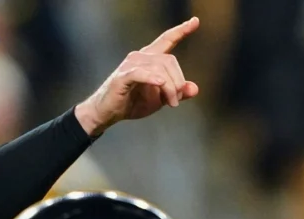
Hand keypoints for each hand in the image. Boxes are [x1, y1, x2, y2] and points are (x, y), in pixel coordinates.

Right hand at [75, 17, 200, 136]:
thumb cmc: (132, 102)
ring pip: (159, 69)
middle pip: (169, 61)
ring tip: (170, 103)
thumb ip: (177, 92)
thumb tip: (195, 88)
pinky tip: (160, 83)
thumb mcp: (160, 99)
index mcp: (150, 58)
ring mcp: (131, 65)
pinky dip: (152, 78)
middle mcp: (141, 56)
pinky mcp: (122, 76)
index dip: (182, 30)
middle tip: (175, 101)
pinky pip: (140, 73)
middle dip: (178, 82)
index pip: (167, 40)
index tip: (195, 21)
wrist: (108, 112)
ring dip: (169, 88)